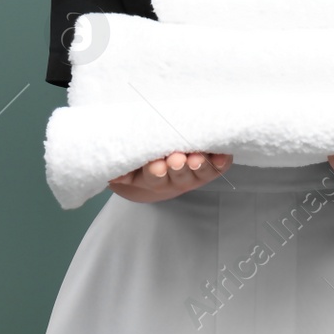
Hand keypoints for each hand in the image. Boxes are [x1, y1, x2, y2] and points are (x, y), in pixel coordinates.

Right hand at [108, 151, 231, 202]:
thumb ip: (120, 167)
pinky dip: (221, 161)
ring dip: (199, 165)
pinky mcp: (210, 168)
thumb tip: (110, 172)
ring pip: (200, 172)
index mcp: (153, 179)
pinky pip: (218, 167)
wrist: (160, 166)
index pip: (154, 178)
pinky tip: (223, 154)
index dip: (155, 173)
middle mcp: (175, 179)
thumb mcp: (127, 167)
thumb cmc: (141, 163)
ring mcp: (194, 174)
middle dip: (177, 168)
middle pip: (178, 177)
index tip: (156, 165)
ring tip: (196, 157)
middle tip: (177, 159)